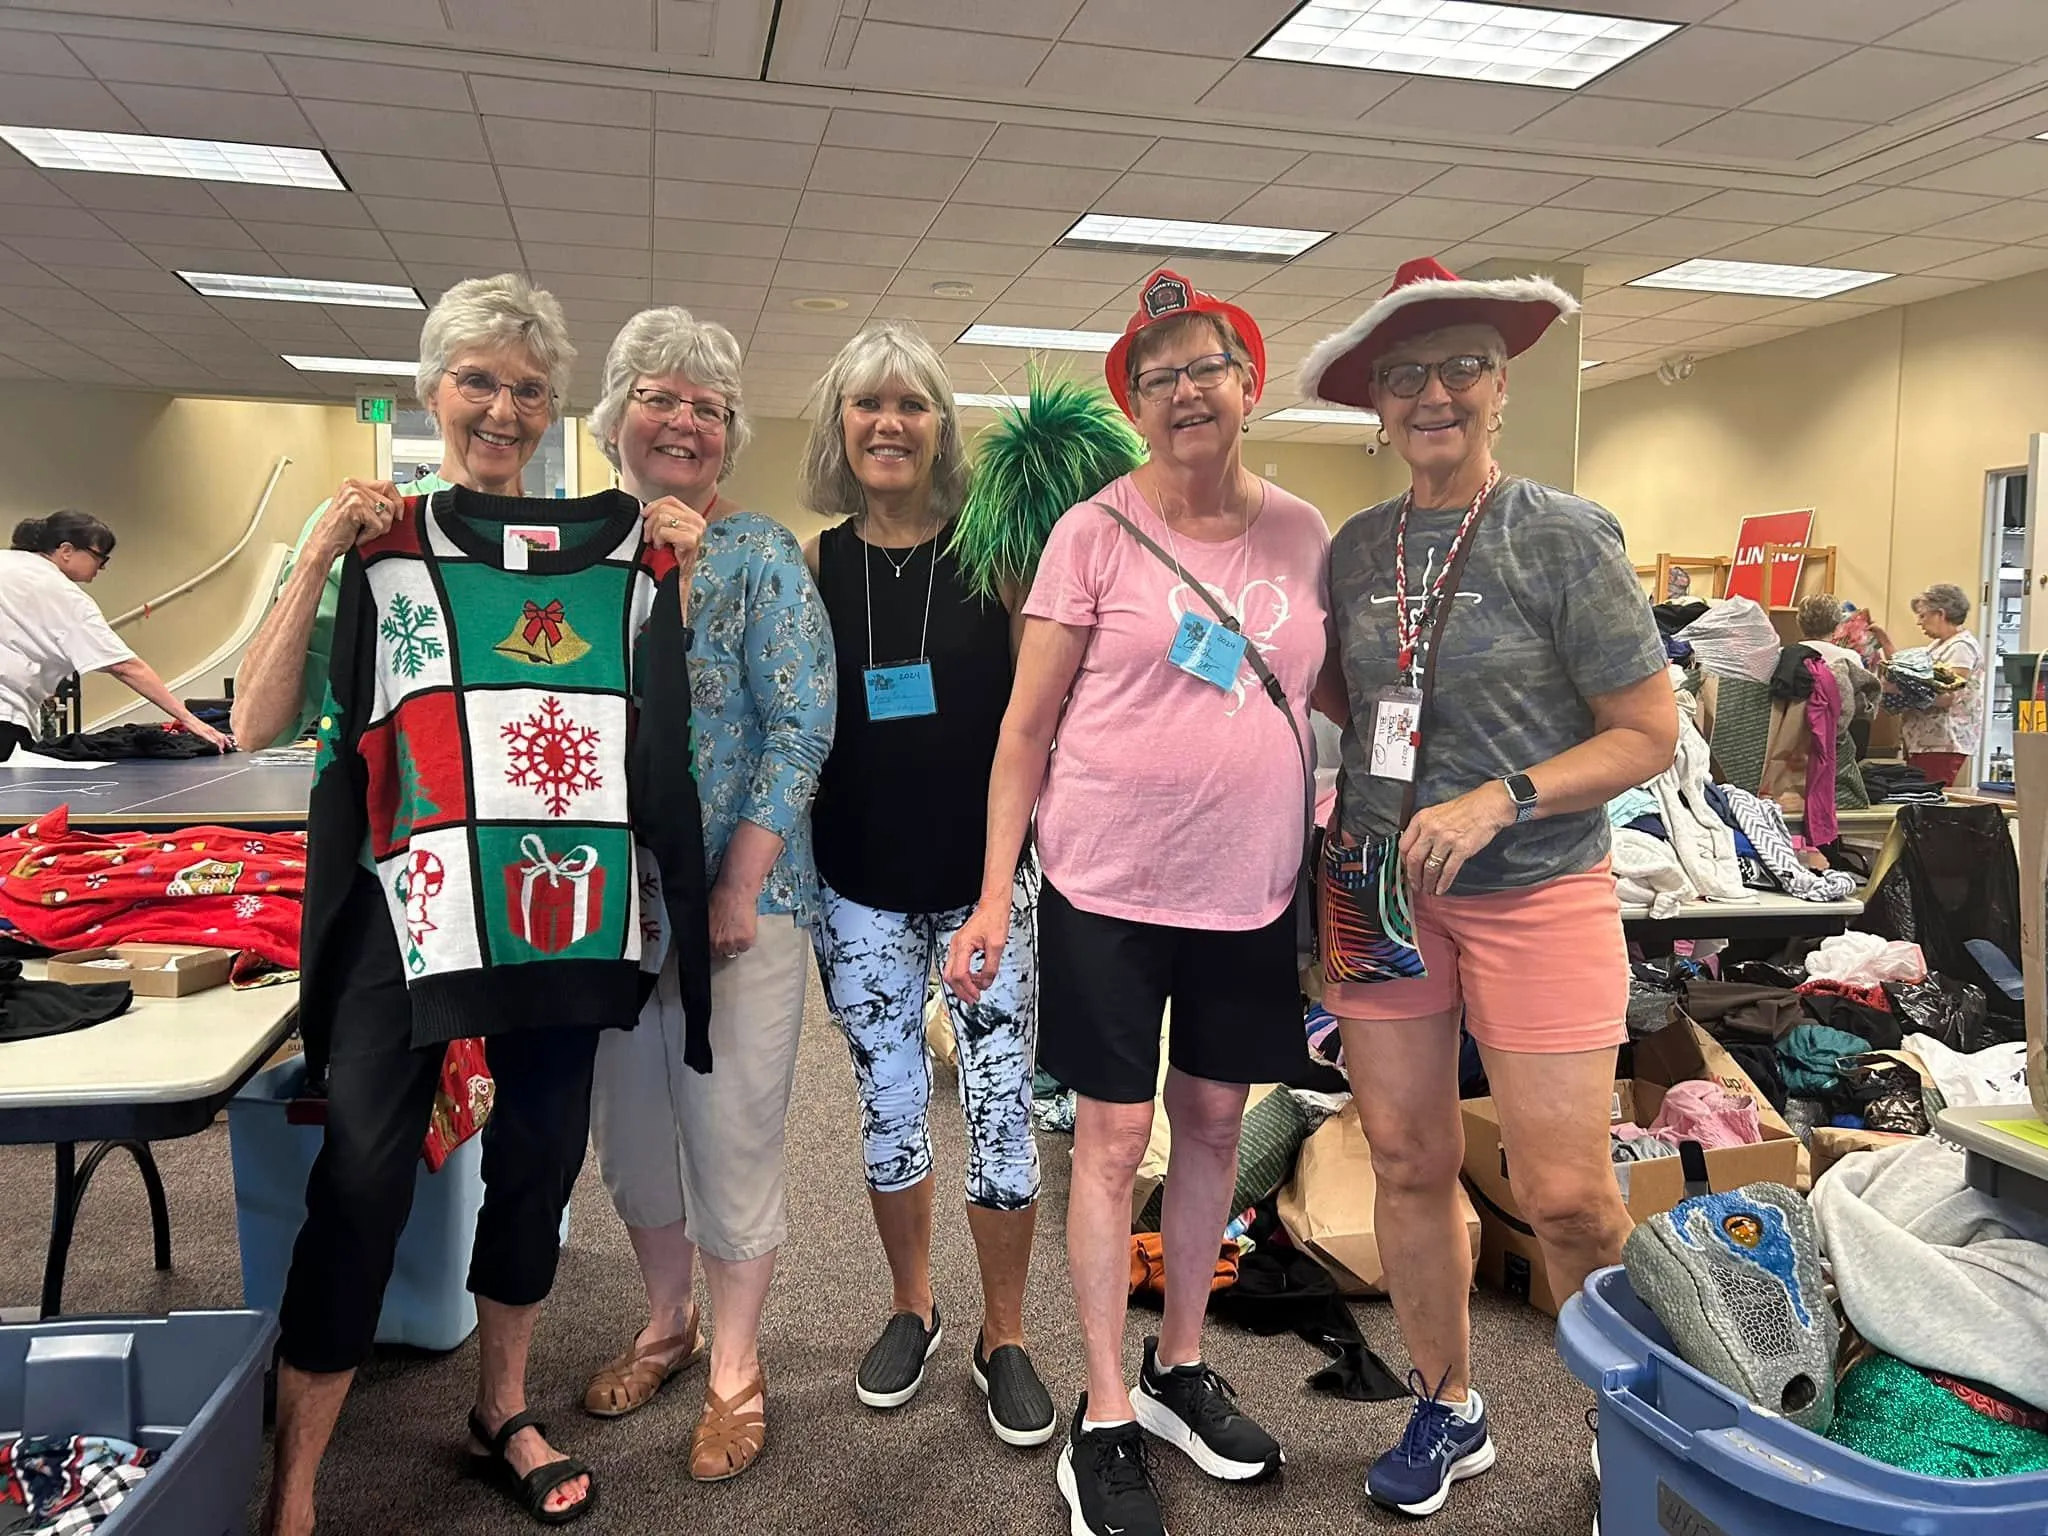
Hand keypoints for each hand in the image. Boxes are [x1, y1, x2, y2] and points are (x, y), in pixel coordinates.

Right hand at [187, 720, 234, 752]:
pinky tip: (213, 743)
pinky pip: (207, 736)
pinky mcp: (200, 731)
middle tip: (227, 749)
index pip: (222, 735)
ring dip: (219, 744)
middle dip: (224, 744)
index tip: (230, 746)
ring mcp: (206, 730)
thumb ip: (208, 734)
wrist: (188, 718)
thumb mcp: (204, 729)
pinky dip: (211, 740)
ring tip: (221, 749)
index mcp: (212, 729)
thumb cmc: (194, 724)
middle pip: (221, 737)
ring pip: (215, 737)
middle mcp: (211, 729)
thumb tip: (213, 740)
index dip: (227, 741)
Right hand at [314, 479, 403, 561]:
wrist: (323, 546)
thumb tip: (400, 505)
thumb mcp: (359, 510)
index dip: (397, 502)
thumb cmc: (339, 531)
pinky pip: (378, 525)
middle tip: (371, 528)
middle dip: (387, 520)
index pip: (388, 485)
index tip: (398, 515)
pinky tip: (358, 536)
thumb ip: (375, 502)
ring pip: (387, 514)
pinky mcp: (356, 507)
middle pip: (390, 502)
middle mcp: (353, 485)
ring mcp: (354, 495)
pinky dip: (370, 536)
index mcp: (354, 483)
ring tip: (362, 532)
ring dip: (378, 529)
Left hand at [641, 496, 706, 574]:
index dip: (654, 505)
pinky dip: (659, 540)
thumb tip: (647, 510)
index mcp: (693, 516)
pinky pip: (664, 531)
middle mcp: (698, 521)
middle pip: (664, 509)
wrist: (677, 577)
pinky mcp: (691, 540)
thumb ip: (663, 517)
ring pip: (662, 519)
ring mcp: (696, 530)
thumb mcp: (668, 532)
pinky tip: (662, 548)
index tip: (645, 515)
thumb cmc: (672, 557)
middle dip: (651, 523)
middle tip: (650, 537)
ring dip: (655, 534)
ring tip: (658, 544)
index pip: (671, 500)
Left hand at [708, 876, 757, 959]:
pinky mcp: (747, 941)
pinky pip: (746, 947)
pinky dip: (747, 940)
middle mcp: (719, 944)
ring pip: (735, 951)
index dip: (715, 947)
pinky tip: (745, 927)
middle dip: (725, 946)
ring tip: (738, 929)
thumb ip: (709, 932)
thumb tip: (710, 938)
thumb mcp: (707, 918)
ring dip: (736, 943)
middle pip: (722, 953)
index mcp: (707, 939)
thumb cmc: (720, 898)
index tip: (719, 943)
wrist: (736, 891)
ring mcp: (733, 943)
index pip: (710, 953)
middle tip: (730, 933)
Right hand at [942, 897, 1010, 1004]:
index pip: (960, 973)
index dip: (968, 988)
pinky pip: (956, 966)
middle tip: (972, 999)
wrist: (992, 906)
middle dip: (961, 990)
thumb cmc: (994, 920)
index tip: (976, 995)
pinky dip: (964, 976)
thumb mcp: (997, 946)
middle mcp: (956, 945)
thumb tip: (986, 983)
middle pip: (950, 976)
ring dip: (962, 984)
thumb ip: (991, 967)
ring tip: (974, 992)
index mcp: (963, 944)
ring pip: (951, 972)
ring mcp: (956, 946)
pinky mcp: (960, 946)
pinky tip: (974, 980)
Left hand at [1400, 782, 1514, 896]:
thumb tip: (1416, 848)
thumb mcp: (1436, 812)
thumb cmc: (1465, 808)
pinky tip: (1441, 889)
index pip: (1404, 845)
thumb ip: (1424, 828)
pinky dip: (1443, 883)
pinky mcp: (1462, 849)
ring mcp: (1446, 840)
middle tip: (1415, 884)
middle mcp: (1431, 829)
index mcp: (1422, 819)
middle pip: (1414, 859)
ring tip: (1428, 889)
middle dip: (1413, 876)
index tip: (1406, 869)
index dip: (1403, 861)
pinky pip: (1448, 871)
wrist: (1488, 806)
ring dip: (1427, 882)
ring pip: (1430, 868)